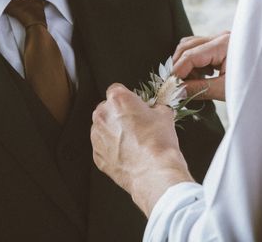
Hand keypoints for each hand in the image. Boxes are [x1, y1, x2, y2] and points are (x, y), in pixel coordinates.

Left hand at [91, 84, 193, 216]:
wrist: (154, 172)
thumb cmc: (158, 144)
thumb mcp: (165, 115)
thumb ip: (155, 107)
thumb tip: (156, 109)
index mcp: (118, 100)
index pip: (116, 89)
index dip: (127, 98)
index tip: (134, 105)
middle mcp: (103, 115)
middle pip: (107, 108)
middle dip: (119, 114)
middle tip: (135, 124)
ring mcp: (97, 136)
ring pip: (103, 127)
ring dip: (113, 131)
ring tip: (132, 141)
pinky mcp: (97, 155)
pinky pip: (102, 146)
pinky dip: (111, 148)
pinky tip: (127, 153)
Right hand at [172, 32, 229, 100]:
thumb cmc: (254, 86)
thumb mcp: (225, 89)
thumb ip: (198, 88)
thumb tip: (176, 91)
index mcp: (223, 45)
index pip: (190, 55)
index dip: (177, 72)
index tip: (171, 87)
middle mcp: (220, 37)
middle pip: (186, 46)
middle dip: (179, 66)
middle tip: (177, 86)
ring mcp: (221, 39)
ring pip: (191, 45)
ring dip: (185, 63)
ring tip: (191, 82)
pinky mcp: (222, 44)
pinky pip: (200, 48)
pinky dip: (194, 61)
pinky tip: (202, 76)